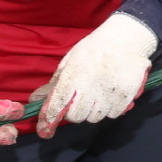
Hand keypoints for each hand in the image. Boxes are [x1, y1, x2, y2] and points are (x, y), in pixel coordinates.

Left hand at [35, 12, 157, 138]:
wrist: (125, 37)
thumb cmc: (94, 48)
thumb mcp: (71, 59)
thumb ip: (55, 82)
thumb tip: (35, 99)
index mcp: (74, 74)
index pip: (58, 103)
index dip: (51, 116)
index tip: (48, 124)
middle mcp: (91, 85)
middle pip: (76, 116)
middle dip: (73, 113)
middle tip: (78, 102)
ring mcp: (110, 92)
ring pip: (94, 117)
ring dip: (92, 111)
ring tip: (96, 97)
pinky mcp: (126, 95)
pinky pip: (113, 114)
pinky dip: (110, 109)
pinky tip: (110, 96)